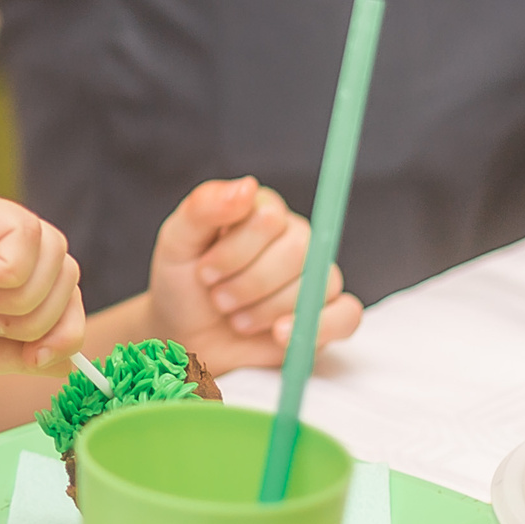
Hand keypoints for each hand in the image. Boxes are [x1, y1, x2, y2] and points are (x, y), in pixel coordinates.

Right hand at [0, 186, 84, 389]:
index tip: (30, 357)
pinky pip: (25, 234)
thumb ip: (20, 353)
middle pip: (66, 270)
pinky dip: (7, 272)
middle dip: (40, 317)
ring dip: (21, 297)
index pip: (62, 288)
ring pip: (54, 252)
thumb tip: (70, 363)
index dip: (62, 327)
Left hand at [145, 177, 362, 374]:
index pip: (270, 220)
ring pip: (317, 285)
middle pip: (299, 252)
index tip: (205, 271)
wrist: (188, 337)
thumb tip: (247, 186)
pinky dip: (317, 327)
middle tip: (219, 299)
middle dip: (249, 284)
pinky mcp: (326, 315)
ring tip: (237, 318)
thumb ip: (204, 207)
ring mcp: (315, 276)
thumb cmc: (183, 285)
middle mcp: (297, 237)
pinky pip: (347, 315)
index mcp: (264, 211)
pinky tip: (280, 334)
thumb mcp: (177, 242)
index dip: (235, 252)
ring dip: (266, 310)